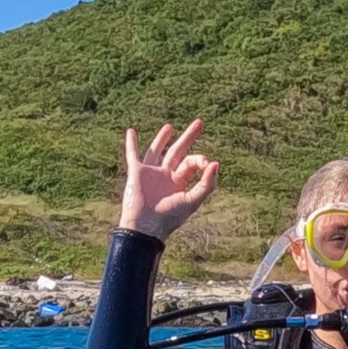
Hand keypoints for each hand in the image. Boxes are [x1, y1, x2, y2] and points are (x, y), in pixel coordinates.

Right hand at [119, 120, 219, 240]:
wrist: (145, 226)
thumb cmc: (169, 217)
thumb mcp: (193, 200)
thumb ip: (207, 183)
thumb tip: (217, 163)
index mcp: (180, 182)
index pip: (192, 163)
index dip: (200, 159)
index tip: (206, 163)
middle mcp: (166, 176)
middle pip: (178, 151)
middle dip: (189, 137)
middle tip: (199, 122)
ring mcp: (151, 173)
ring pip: (157, 151)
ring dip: (162, 139)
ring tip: (170, 127)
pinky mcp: (136, 172)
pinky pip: (133, 154)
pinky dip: (131, 143)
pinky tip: (131, 132)